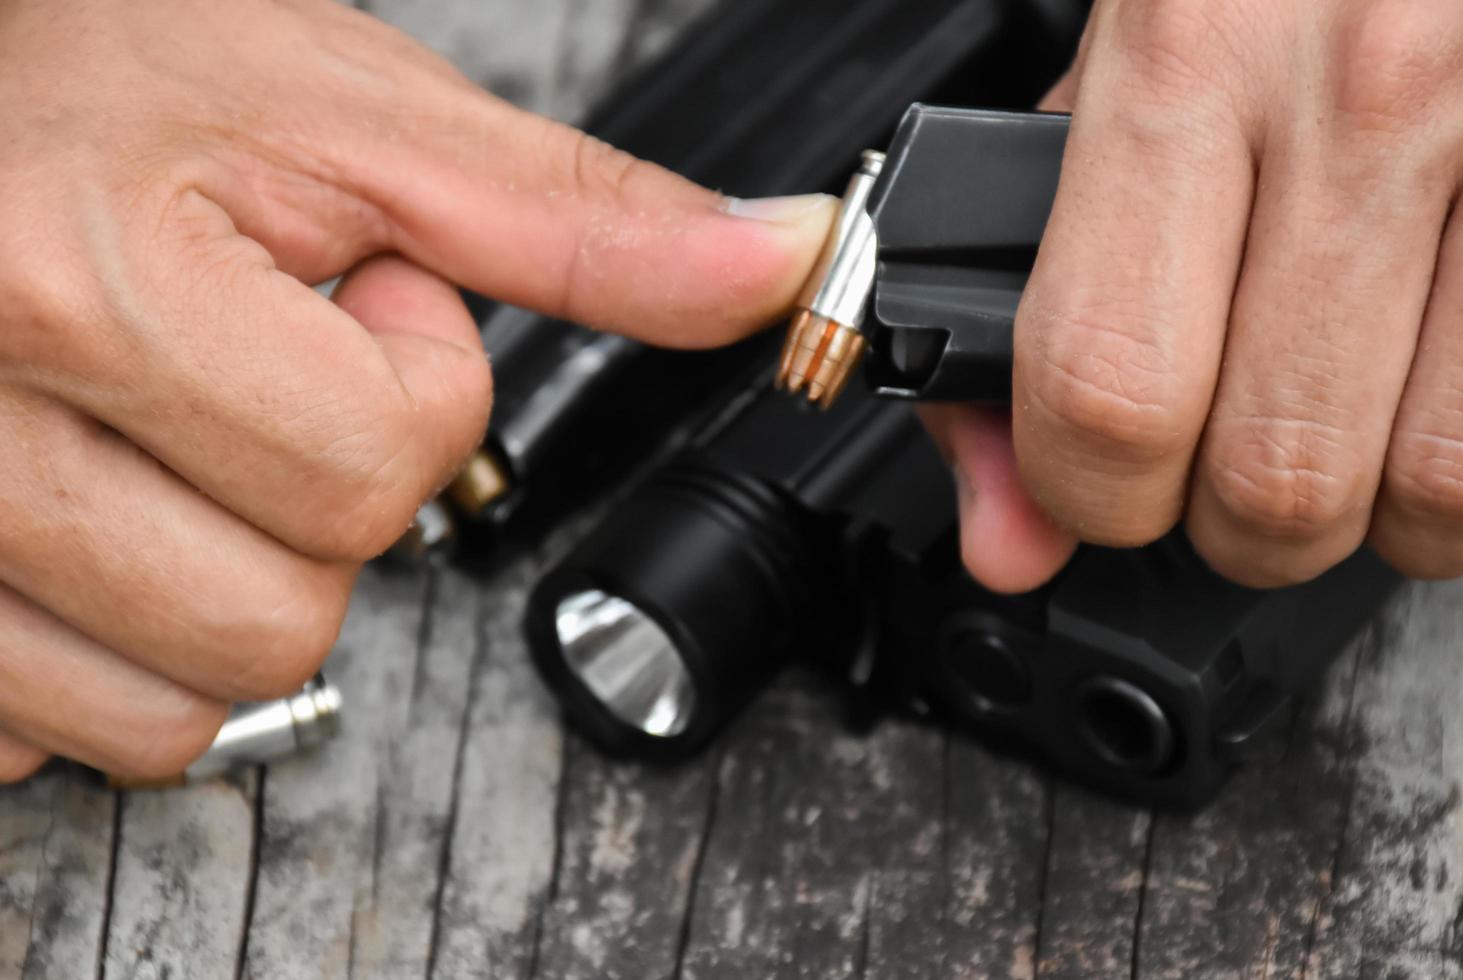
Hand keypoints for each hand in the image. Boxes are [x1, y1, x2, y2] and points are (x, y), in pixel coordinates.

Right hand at [0, 0, 833, 782]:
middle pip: (286, 616)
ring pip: (179, 708)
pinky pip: (49, 733)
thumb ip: (582, 221)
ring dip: (231, 592)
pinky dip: (111, 651)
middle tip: (259, 377)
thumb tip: (779, 265)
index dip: (415, 383)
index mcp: (91, 289)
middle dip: (327, 502)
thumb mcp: (362, 121)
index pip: (378, 473)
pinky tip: (99, 523)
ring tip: (181, 451)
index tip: (359, 301)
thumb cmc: (114, 73)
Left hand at [926, 0, 1462, 591]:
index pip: (1106, 388)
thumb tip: (1009, 535)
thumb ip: (1044, 312)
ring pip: (1432, 484)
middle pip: (1274, 474)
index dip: (1090, 494)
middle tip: (1228, 462)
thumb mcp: (1121, 88)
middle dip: (1233, 525)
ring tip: (1347, 425)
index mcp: (1185, 58)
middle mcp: (1362, 93)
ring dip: (1372, 509)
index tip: (1100, 488)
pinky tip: (1433, 386)